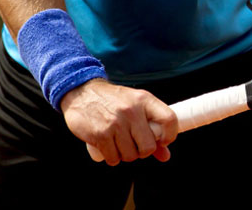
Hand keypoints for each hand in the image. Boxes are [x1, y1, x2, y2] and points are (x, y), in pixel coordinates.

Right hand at [60, 79, 177, 164]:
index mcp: (144, 100)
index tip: (161, 141)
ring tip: (120, 145)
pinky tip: (109, 148)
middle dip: (142, 152)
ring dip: (126, 155)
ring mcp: (115, 124)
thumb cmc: (113, 101)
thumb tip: (165, 156)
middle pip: (148, 147)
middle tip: (135, 146)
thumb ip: (152, 129)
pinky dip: (112, 158)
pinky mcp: (100, 135)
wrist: (81, 92)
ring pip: (130, 156)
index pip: (169, 120)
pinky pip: (113, 158)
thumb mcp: (136, 106)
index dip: (169, 136)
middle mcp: (131, 111)